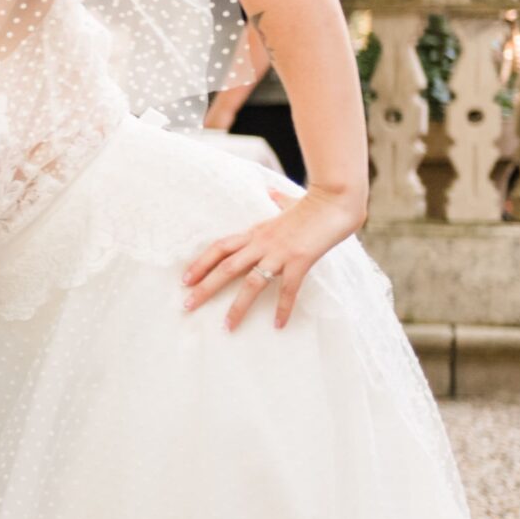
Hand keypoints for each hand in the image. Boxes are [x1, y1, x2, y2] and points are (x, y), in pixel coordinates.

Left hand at [181, 182, 366, 329]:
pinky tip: (279, 325)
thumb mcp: (288, 202)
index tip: (185, 279)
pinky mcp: (300, 261)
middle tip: (187, 306)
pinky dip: (283, 308)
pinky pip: (288, 289)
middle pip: (226, 267)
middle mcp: (261, 243)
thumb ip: (277, 200)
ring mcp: (279, 253)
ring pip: (251, 283)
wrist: (334, 200)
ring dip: (238, 306)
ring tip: (227, 326)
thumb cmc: (313, 203)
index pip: (220, 247)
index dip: (200, 263)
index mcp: (256, 232)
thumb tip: (272, 192)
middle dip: (205, 287)